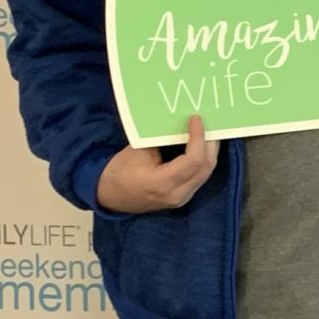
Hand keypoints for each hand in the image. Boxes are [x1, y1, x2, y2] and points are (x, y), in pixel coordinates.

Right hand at [96, 115, 219, 212]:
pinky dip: (203, 160)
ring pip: (205, 173)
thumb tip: (183, 124)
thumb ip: (163, 139)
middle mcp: (177, 195)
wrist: (109, 195)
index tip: (196, 119)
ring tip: (207, 132)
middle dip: (210, 143)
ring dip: (209, 151)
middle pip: (205, 167)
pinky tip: (201, 146)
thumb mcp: (138, 150)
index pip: (193, 160)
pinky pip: (200, 176)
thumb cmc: (120, 171)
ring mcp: (181, 199)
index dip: (199, 137)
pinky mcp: (182, 197)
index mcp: (163, 183)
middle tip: (208, 123)